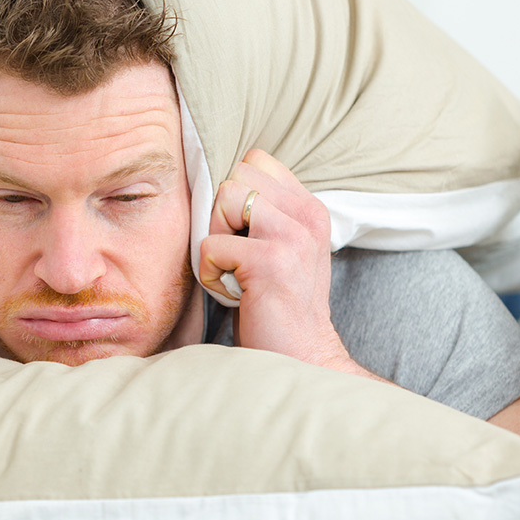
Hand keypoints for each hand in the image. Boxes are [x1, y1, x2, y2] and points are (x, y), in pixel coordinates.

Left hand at [198, 149, 351, 369]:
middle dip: (221, 214)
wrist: (302, 358)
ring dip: (215, 237)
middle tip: (237, 255)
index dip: (235, 194)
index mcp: (308, 208)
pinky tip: (234, 294)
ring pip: (225, 197)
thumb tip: (214, 185)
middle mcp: (306, 215)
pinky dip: (211, 273)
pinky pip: (210, 243)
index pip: (255, 161)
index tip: (243, 235)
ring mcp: (291, 236)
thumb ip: (262, 214)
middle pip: (236, 175)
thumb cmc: (276, 306)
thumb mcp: (279, 249)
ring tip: (236, 271)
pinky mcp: (271, 261)